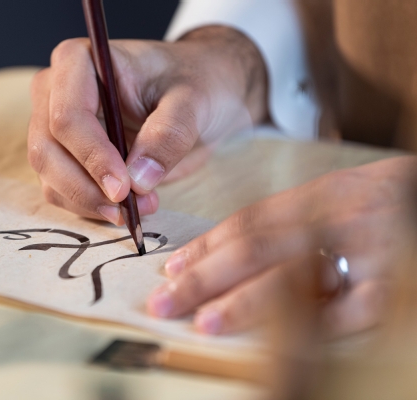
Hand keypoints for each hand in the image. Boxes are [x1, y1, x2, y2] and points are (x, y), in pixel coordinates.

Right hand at [28, 26, 267, 224]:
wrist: (200, 95)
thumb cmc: (194, 82)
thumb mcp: (193, 101)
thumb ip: (168, 134)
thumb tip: (137, 179)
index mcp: (79, 62)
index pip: (67, 116)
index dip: (92, 157)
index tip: (124, 188)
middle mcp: (55, 92)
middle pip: (46, 150)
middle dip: (86, 188)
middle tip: (129, 207)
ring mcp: (54, 126)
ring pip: (50, 176)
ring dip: (91, 202)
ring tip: (140, 206)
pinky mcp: (65, 156)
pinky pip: (62, 192)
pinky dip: (91, 208)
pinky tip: (127, 207)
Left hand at [147, 156, 416, 336]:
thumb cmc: (386, 204)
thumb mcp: (338, 198)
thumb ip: (289, 221)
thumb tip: (226, 254)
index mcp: (320, 194)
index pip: (248, 222)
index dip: (205, 247)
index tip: (174, 270)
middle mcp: (337, 217)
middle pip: (256, 248)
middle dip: (205, 277)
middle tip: (167, 300)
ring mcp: (365, 250)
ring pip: (292, 278)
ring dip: (243, 303)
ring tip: (205, 322)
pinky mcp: (392, 285)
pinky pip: (347, 311)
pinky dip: (309, 327)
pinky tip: (276, 344)